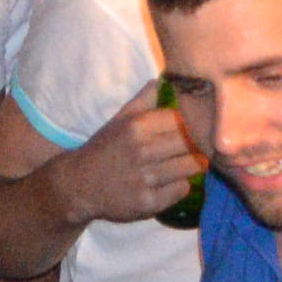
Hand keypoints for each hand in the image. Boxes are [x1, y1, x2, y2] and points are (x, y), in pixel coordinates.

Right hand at [48, 97, 201, 228]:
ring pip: (190, 167)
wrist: (80, 184)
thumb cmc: (104, 148)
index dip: (194, 122)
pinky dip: (181, 185)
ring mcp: (145, 178)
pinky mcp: (148, 202)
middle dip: (199, 144)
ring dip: (192, 165)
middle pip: (191, 143)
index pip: (183, 118)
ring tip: (188, 163)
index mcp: (137, 126)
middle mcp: (142, 150)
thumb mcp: (119, 119)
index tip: (198, 126)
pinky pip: (182, 189)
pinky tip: (172, 182)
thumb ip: (144, 99)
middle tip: (201, 147)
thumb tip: (164, 79)